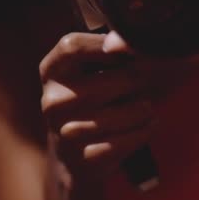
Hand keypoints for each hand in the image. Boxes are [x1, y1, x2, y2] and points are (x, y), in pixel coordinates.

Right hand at [40, 31, 155, 175]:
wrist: (74, 158)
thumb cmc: (90, 101)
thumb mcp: (86, 72)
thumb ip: (107, 51)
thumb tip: (122, 41)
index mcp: (51, 71)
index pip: (73, 45)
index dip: (108, 44)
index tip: (128, 51)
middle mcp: (53, 101)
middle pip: (122, 77)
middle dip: (143, 81)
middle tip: (143, 86)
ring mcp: (67, 132)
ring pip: (135, 110)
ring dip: (147, 108)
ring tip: (143, 108)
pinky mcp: (87, 157)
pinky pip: (135, 136)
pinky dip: (147, 130)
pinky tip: (145, 126)